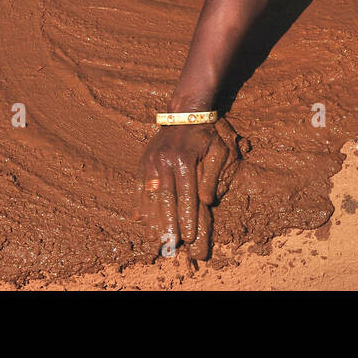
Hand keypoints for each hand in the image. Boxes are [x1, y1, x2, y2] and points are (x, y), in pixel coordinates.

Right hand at [134, 118, 242, 261]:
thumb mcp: (218, 150)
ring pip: (149, 196)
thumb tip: (207, 202)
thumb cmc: (206, 135)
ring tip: (154, 239)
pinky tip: (140, 220)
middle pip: (165, 199)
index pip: (186, 195)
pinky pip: (139, 187)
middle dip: (168, 224)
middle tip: (169, 245)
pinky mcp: (142, 162)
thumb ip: (212, 176)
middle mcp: (164, 161)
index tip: (188, 237)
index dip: (187, 217)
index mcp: (185, 160)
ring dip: (151, 219)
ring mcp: (150, 162)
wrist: (184, 113)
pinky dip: (139, 204)